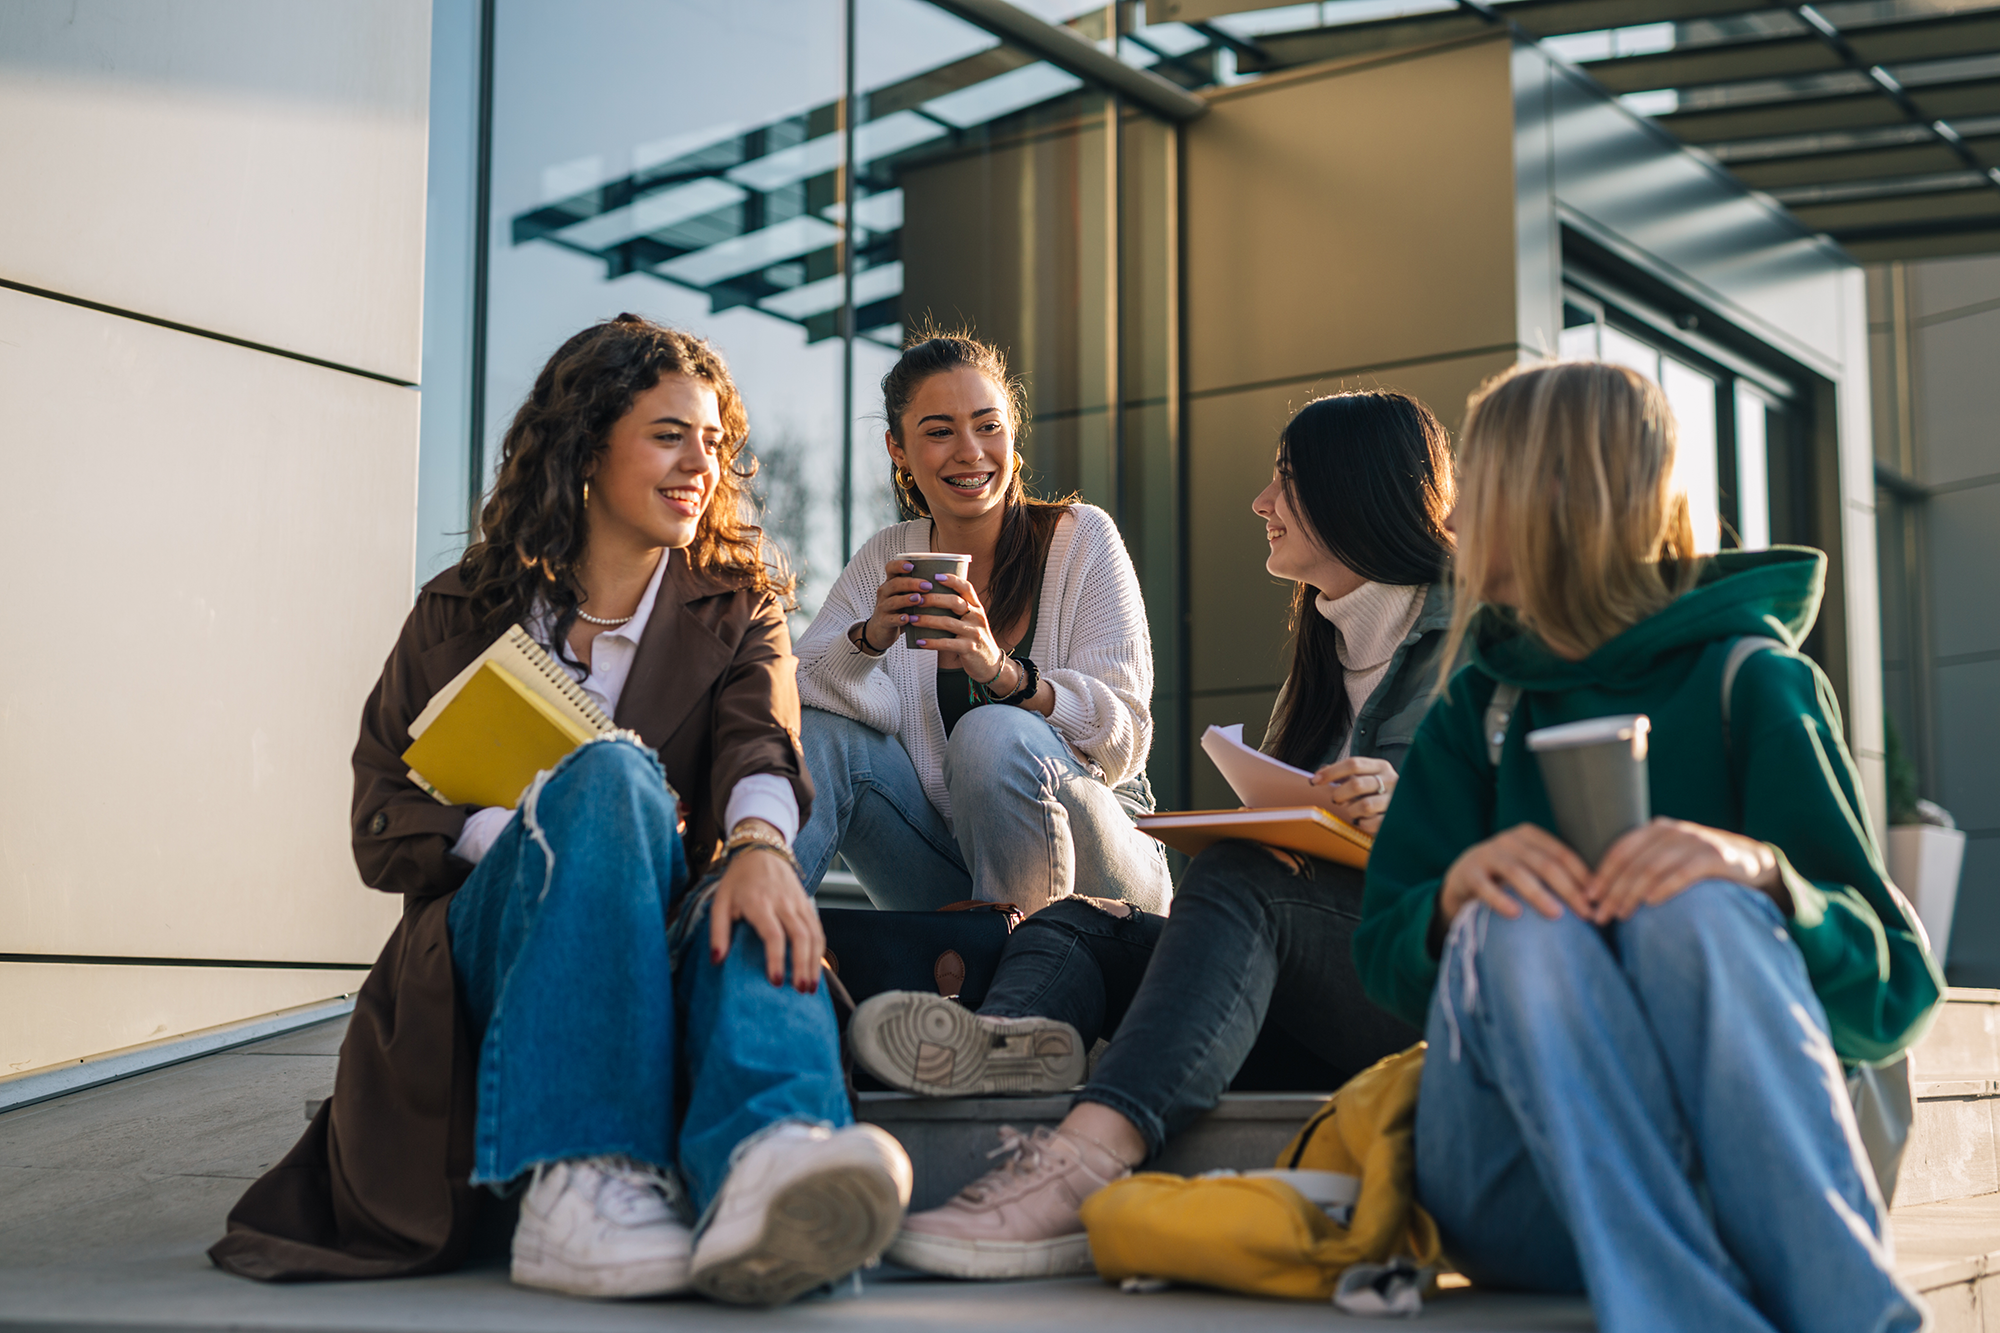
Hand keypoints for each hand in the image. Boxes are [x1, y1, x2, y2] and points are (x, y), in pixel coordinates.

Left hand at [708, 831, 822, 992]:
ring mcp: (798, 902)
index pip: (773, 934)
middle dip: (802, 965)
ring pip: (813, 934)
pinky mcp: (807, 903)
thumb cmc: (738, 880)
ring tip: (811, 986)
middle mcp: (783, 902)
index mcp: (759, 902)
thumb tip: (717, 961)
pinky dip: (819, 950)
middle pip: (800, 936)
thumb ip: (717, 932)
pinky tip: (816, 968)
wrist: (762, 849)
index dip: (776, 958)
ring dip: (814, 961)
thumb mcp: (720, 902)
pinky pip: (818, 928)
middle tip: (800, 990)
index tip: (775, 981)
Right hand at [859, 557, 935, 653]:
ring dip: (906, 599)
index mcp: (891, 583)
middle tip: (928, 586)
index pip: (890, 568)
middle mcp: (885, 592)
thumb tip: (949, 579)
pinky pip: (891, 619)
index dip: (899, 565)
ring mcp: (883, 607)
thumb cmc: (900, 610)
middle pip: (895, 584)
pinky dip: (900, 619)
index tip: (912, 565)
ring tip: (919, 599)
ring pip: (892, 601)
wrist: (882, 631)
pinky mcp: (884, 622)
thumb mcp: (906, 596)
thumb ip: (919, 588)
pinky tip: (908, 618)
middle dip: (911, 583)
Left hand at [904, 572, 1010, 685]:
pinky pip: (947, 644)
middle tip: (916, 599)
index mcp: (977, 607)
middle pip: (955, 602)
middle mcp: (977, 617)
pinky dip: (931, 642)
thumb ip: (957, 610)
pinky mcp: (969, 648)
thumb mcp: (971, 621)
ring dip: (927, 620)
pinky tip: (919, 641)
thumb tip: (930, 596)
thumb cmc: (974, 639)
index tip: (935, 576)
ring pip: (948, 622)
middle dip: (933, 599)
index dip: (952, 580)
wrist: (990, 664)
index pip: (966, 588)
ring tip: (912, 619)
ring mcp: (974, 633)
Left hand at [1309, 757, 1396, 833]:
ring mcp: (1394, 800)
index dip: (1331, 772)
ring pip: (1364, 806)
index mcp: (1381, 767)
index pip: (1353, 764)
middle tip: (1336, 799)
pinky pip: (1371, 823)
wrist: (1407, 808)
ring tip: (1351, 811)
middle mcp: (1391, 780)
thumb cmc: (1378, 792)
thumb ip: (1345, 774)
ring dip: (1351, 810)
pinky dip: (1362, 823)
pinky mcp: (1395, 818)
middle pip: (1356, 784)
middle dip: (1339, 794)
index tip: (1315, 781)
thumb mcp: (1366, 777)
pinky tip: (1362, 821)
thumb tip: (1320, 773)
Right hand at [1439, 823, 1592, 925]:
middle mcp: (1508, 841)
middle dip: (1569, 889)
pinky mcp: (1469, 873)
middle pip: (1544, 864)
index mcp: (1529, 836)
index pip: (1562, 854)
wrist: (1462, 877)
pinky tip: (1515, 913)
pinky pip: (1485, 887)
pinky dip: (1500, 899)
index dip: (1582, 875)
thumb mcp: (1530, 866)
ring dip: (1539, 894)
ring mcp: (1487, 855)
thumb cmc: (1506, 876)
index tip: (1598, 899)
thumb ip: (1554, 873)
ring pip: (1517, 873)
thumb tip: (1597, 897)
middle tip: (1585, 912)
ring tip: (1557, 914)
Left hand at [1587, 817, 1783, 922]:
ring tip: (1621, 915)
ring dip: (1632, 893)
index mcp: (1657, 829)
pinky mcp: (1714, 857)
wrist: (1750, 861)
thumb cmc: (1700, 863)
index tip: (1588, 897)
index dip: (1602, 874)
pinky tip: (1651, 903)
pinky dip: (1664, 888)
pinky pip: (1683, 873)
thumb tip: (1606, 891)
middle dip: (1613, 890)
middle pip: (1633, 862)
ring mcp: (1694, 842)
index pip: (1621, 850)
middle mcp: (1673, 831)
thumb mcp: (1671, 856)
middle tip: (1601, 915)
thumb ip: (1645, 863)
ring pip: (1653, 868)